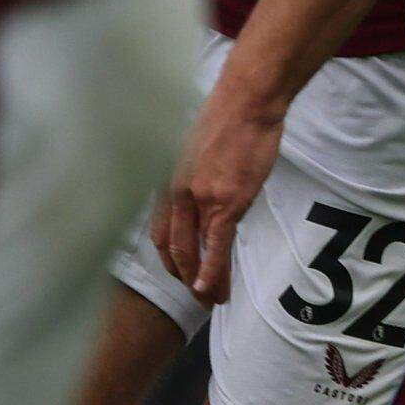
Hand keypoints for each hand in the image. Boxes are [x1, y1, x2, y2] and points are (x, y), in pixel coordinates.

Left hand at [150, 80, 284, 302]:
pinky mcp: (225, 202)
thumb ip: (193, 181)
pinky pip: (216, 246)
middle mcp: (174, 194)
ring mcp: (198, 200)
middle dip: (183, 276)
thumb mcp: (194, 154)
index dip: (168, 257)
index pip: (158, 231)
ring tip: (212, 300)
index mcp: (165, 183)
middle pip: (171, 248)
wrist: (245, 104)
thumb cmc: (226, 123)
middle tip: (197, 296)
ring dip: (201, 282)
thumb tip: (203, 201)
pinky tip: (215, 289)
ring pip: (193, 252)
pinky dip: (213, 272)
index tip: (180, 273)